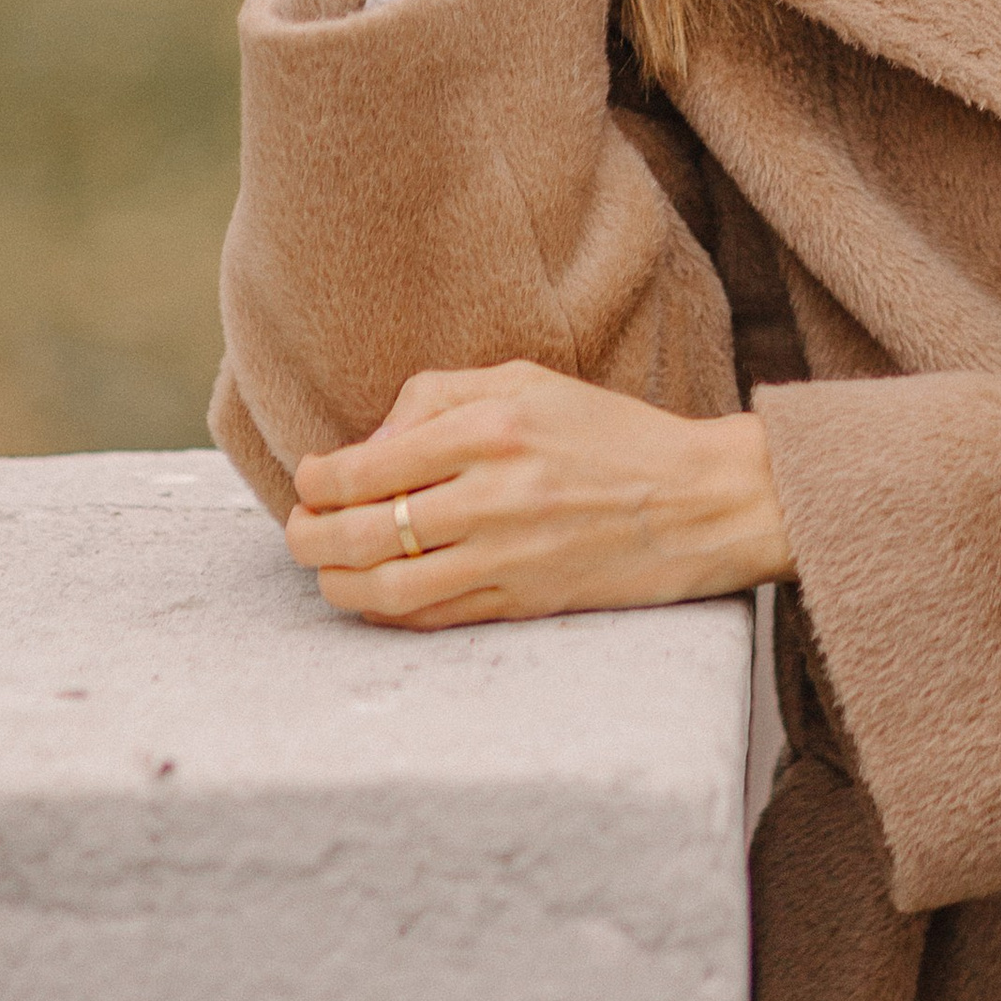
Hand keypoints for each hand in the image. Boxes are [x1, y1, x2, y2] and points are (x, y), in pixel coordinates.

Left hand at [285, 361, 795, 628]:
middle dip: (309, 537)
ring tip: (325, 568)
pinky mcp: (522, 604)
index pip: (367, 466)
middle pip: (363, 531)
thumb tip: (371, 444)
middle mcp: (494, 494)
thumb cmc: (611, 434)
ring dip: (336, 582)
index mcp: (492, 427)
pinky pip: (430, 619)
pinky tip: (372, 597)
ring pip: (386, 587)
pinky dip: (385, 612)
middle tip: (299, 530)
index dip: (318, 481)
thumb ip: (440, 397)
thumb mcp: (528, 382)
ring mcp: (507, 557)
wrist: (701, 501)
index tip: (311, 480)